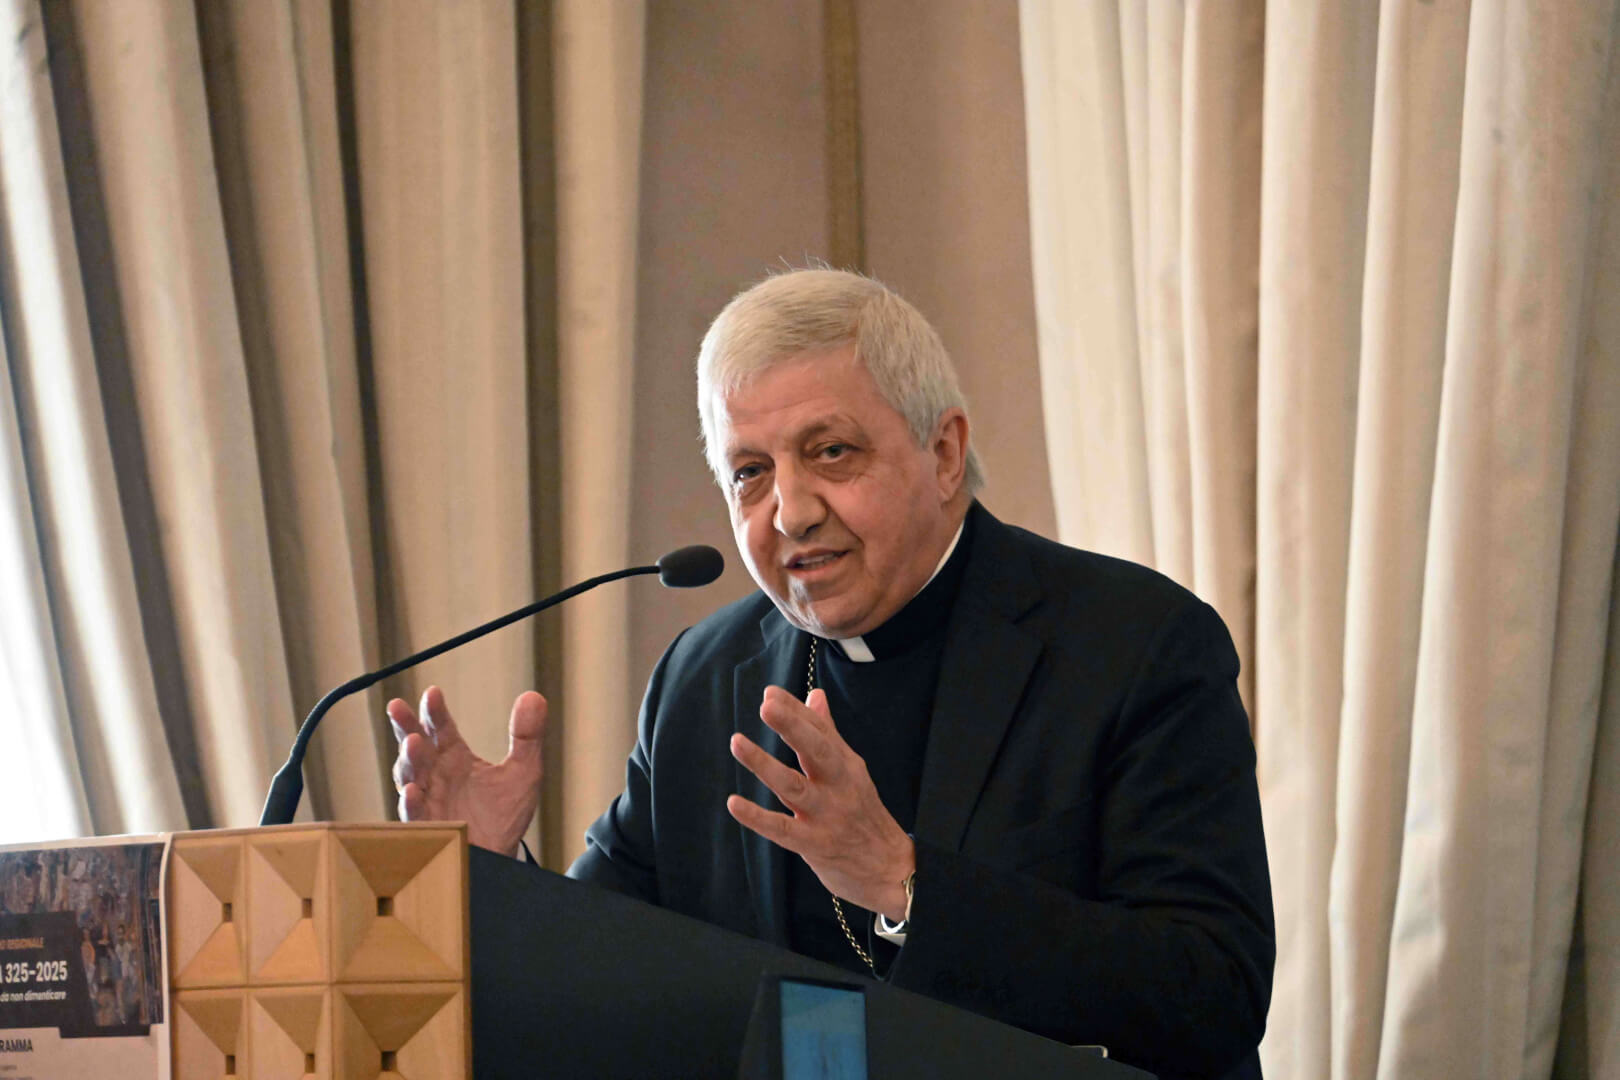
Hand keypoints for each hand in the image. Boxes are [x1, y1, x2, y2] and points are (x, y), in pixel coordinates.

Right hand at [388, 686, 545, 856]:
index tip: (432, 694)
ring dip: (409, 760)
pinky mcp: (430, 828)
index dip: (434, 711)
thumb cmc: (505, 815)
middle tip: (398, 708)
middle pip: (415, 746)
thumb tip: (534, 696)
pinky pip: (415, 814)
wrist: (501, 859)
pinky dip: (412, 802)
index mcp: (455, 758)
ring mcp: (429, 801)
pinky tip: (413, 790)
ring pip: (410, 776)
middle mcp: (437, 775)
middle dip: (406, 727)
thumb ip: (528, 736)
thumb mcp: (525, 771)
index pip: (440, 728)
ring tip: (413, 742)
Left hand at [727, 687, 914, 920]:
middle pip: (816, 751)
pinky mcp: (816, 845)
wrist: (892, 870)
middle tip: (767, 705)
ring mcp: (828, 816)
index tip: (770, 693)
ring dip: (765, 764)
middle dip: (792, 726)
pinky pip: (782, 830)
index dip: (795, 711)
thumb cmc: (865, 816)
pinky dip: (758, 817)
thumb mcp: (852, 770)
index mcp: (847, 765)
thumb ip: (829, 733)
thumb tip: (815, 694)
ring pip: (794, 786)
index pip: (820, 731)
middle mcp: (839, 786)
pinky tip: (734, 803)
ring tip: (737, 742)